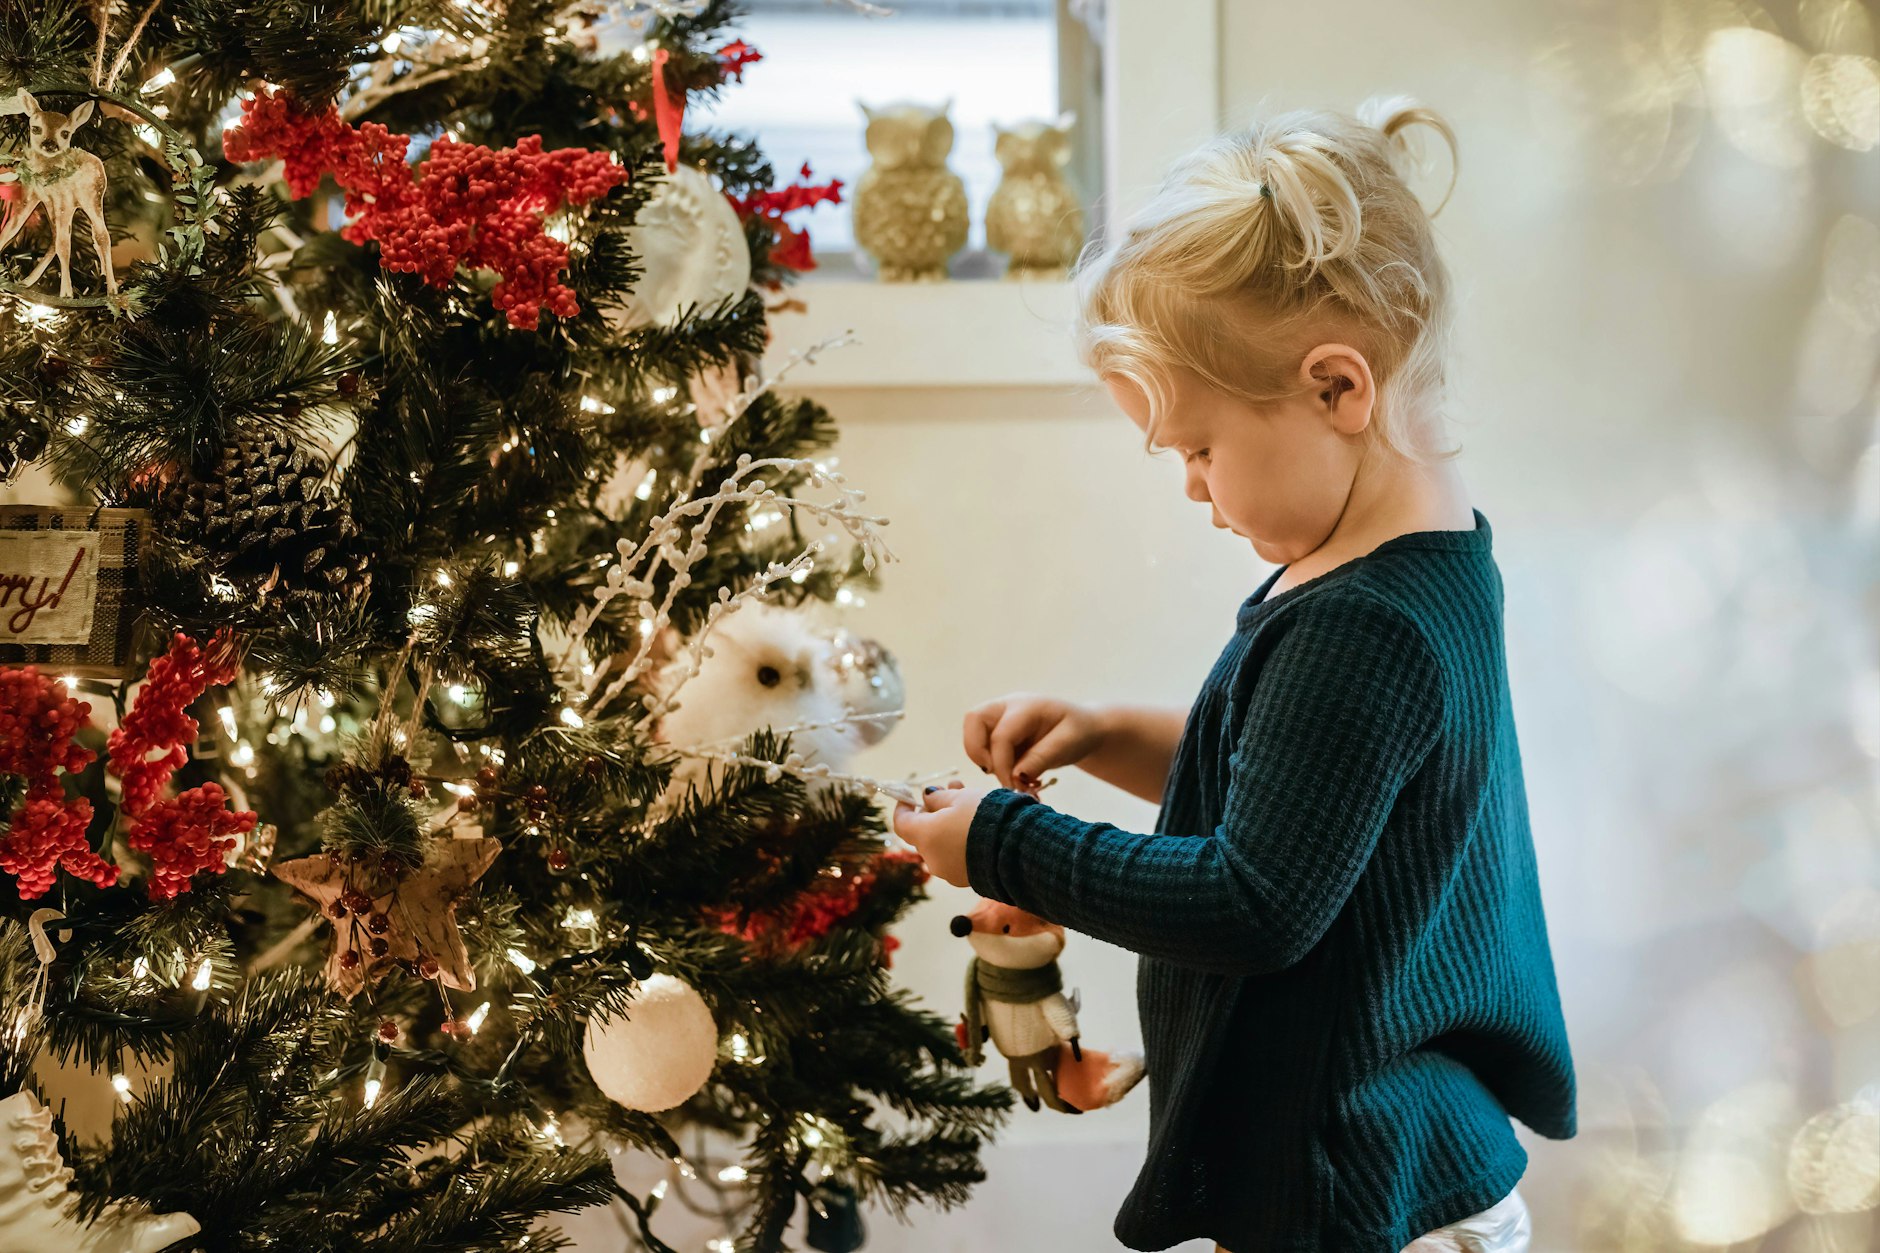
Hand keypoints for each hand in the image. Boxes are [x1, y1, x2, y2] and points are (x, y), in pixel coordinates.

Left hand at [891, 779, 982, 887]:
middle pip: (925, 832)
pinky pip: (956, 855)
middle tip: (951, 788)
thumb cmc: (984, 817)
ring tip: (969, 798)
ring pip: (942, 842)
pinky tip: (976, 823)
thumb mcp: (961, 798)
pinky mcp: (966, 879)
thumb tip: (926, 798)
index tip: (909, 796)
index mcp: (925, 837)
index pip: (902, 824)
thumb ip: (938, 797)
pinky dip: (959, 839)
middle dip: (935, 809)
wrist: (1017, 849)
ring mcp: (949, 872)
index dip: (903, 808)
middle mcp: (932, 859)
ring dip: (949, 822)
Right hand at [962, 693, 1106, 790]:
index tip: (1013, 787)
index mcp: (1027, 707)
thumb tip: (1015, 775)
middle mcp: (1008, 707)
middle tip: (994, 773)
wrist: (1083, 729)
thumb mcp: (1068, 745)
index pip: (1001, 735)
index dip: (1002, 764)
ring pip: (972, 732)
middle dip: (976, 751)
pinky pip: (981, 745)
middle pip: (973, 719)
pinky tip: (1011, 774)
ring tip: (1008, 776)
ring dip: (982, 758)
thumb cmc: (1078, 732)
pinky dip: (990, 762)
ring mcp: (1000, 717)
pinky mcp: (998, 731)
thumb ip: (1041, 758)